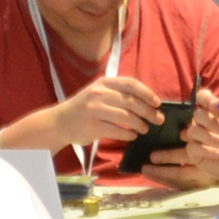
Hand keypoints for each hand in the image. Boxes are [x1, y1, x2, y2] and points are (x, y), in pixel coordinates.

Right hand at [38, 74, 164, 156]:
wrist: (60, 122)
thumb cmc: (85, 108)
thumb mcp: (99, 93)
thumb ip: (119, 94)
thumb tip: (148, 103)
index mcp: (104, 83)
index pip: (131, 84)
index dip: (147, 93)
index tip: (158, 103)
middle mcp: (99, 94)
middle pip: (131, 102)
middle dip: (149, 112)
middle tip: (158, 120)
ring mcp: (94, 110)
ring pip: (126, 117)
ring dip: (140, 125)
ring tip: (144, 129)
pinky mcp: (92, 127)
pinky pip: (117, 131)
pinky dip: (128, 134)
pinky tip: (132, 136)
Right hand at [145, 91, 218, 189]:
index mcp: (216, 114)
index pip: (203, 98)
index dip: (205, 98)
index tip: (215, 105)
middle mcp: (204, 124)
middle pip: (197, 114)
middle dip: (210, 122)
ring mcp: (197, 138)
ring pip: (192, 131)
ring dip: (210, 137)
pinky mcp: (194, 153)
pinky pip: (192, 147)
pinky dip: (206, 150)